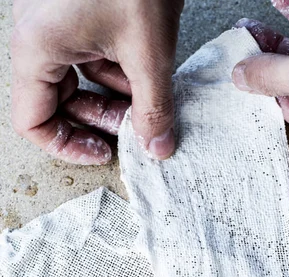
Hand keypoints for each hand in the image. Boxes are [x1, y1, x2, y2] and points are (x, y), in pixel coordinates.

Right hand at [11, 0, 183, 163]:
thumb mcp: (149, 51)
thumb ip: (154, 106)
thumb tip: (157, 146)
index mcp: (38, 48)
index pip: (32, 121)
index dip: (67, 146)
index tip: (103, 152)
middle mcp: (39, 35)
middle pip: (56, 101)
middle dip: (98, 119)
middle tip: (134, 127)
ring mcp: (58, 20)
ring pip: (77, 79)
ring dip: (112, 96)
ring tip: (147, 98)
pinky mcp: (78, 9)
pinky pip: (90, 53)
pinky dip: (117, 69)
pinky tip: (145, 73)